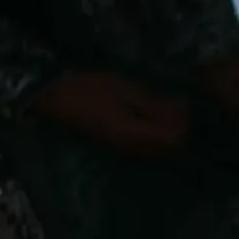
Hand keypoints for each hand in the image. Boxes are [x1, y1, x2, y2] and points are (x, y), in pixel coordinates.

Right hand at [33, 68, 188, 157]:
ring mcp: (120, 146)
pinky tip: (151, 111)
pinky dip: (152, 128)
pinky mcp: (114, 141)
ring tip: (167, 104)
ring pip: (154, 145)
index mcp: (132, 136)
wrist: (53, 97)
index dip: (184, 124)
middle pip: (164, 147)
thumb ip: (152, 104)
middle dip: (176, 127)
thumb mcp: (124, 91)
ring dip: (165, 128)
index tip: (185, 105)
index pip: (171, 141)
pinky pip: (142, 140)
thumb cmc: (89, 89)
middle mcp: (128, 148)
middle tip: (178, 104)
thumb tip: (181, 112)